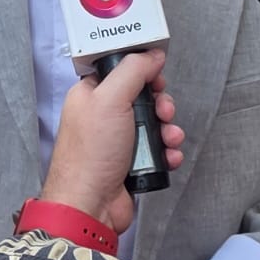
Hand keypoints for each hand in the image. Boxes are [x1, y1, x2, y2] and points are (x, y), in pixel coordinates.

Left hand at [41, 51, 183, 233]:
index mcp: (90, 95)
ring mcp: (117, 141)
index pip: (120, 71)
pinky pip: (157, 150)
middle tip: (163, 111)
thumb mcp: (110, 100)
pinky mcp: (130, 163)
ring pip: (154, 125)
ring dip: (168, 130)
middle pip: (143, 98)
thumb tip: (152, 55)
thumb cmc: (90, 155)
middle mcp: (102, 116)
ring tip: (169, 139)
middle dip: (160, 105)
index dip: (142, 72)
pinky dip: (167, 152)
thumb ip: (133, 71)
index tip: (156, 77)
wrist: (90, 205)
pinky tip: (168, 157)